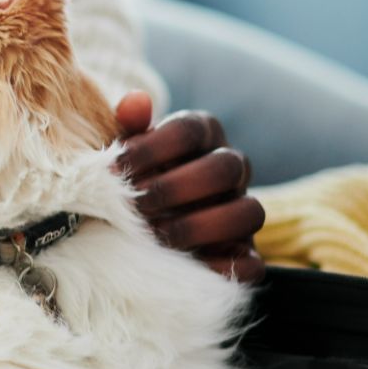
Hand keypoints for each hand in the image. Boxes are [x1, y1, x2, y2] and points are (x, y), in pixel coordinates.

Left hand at [114, 91, 265, 282]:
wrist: (145, 222)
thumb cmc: (136, 177)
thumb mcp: (129, 152)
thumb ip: (130, 127)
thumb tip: (134, 102)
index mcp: (204, 135)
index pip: (190, 129)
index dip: (152, 148)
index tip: (115, 169)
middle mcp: (232, 168)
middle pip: (226, 167)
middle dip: (176, 187)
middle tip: (137, 205)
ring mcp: (242, 210)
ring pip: (251, 212)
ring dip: (201, 225)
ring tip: (158, 235)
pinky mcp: (246, 255)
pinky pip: (252, 263)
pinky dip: (222, 267)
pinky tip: (185, 266)